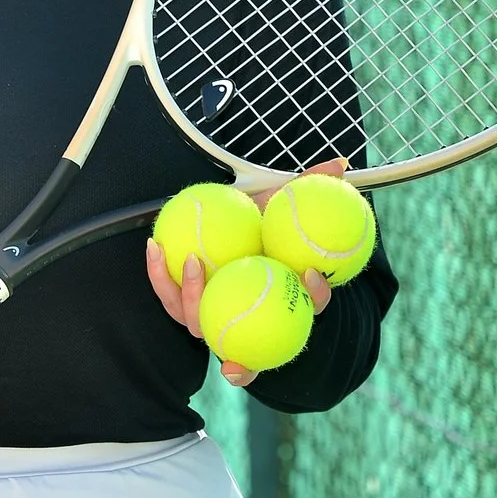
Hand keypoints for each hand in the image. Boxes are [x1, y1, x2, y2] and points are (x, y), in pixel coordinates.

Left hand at [146, 157, 346, 386]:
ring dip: (190, 294)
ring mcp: (213, 321)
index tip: (311, 272)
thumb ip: (309, 187)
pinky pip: (169, 298)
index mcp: (285, 300)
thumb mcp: (284, 205)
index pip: (312, 305)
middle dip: (237, 316)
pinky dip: (159, 274)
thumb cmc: (261, 227)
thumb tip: (341, 162)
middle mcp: (250, 319)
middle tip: (232, 276)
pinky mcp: (183, 311)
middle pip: (247, 335)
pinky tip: (154, 244)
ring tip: (187, 258)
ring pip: (197, 322)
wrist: (230, 243)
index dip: (317, 295)